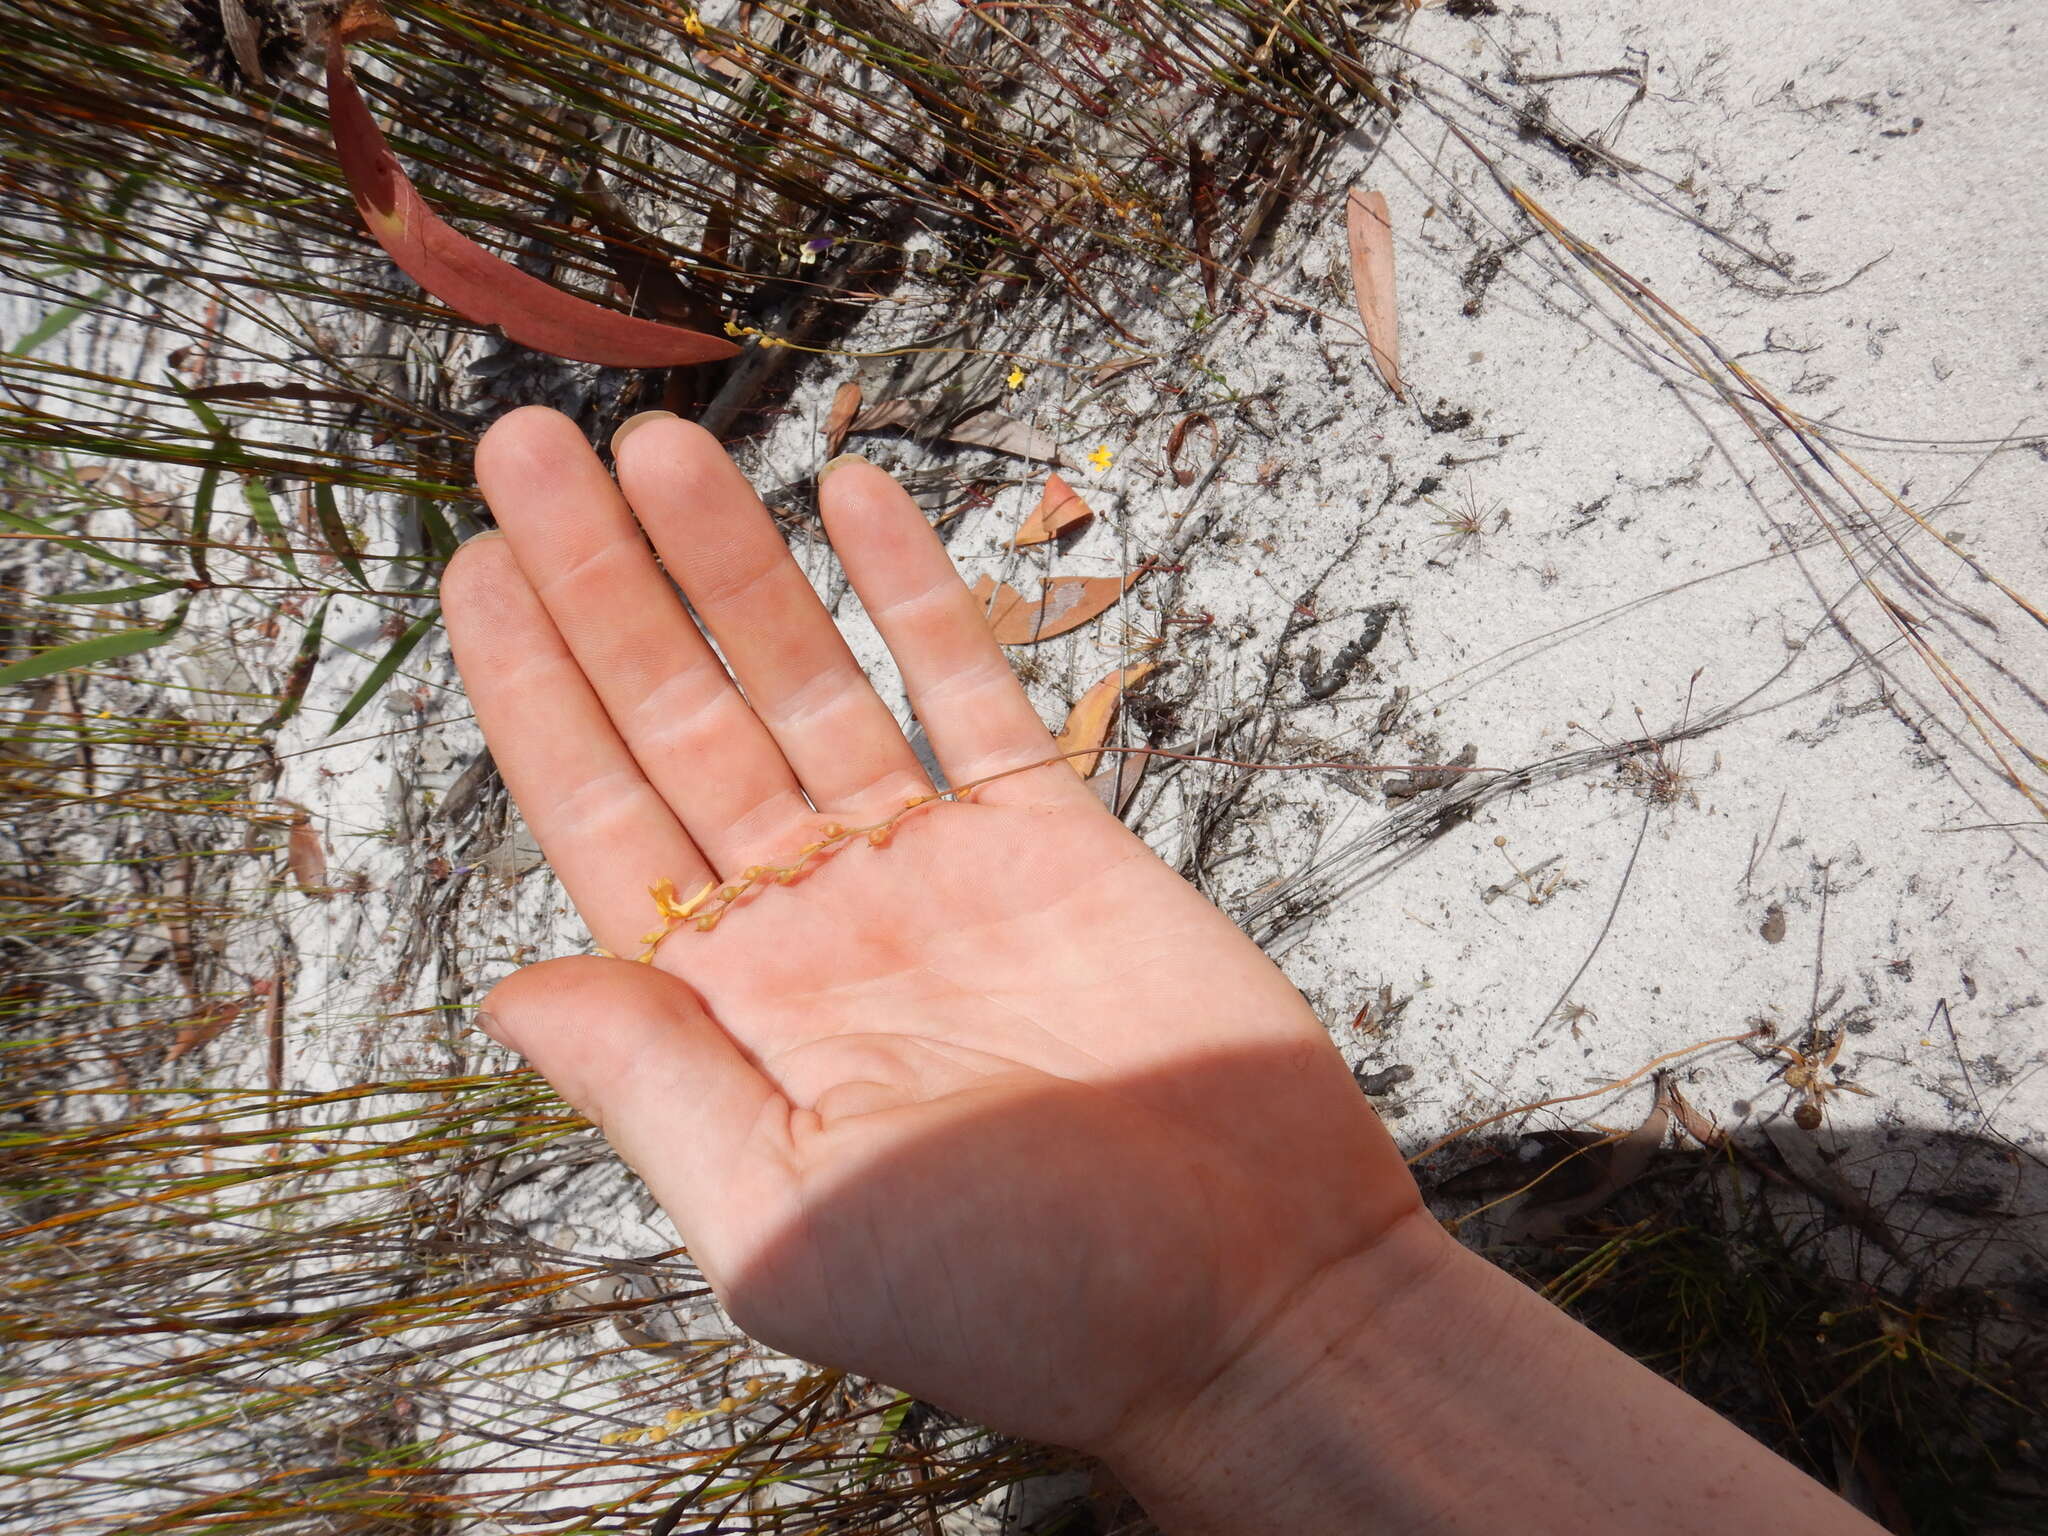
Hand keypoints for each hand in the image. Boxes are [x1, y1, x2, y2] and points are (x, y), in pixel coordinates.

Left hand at [442, 407, 1422, 1453]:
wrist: (1252, 1299)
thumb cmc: (1024, 1299)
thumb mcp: (791, 1221)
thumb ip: (655, 1088)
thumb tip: (504, 986)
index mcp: (739, 1016)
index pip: (603, 823)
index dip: (534, 692)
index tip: (475, 566)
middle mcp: (822, 925)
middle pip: (685, 722)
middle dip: (604, 586)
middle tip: (530, 445)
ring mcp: (939, 871)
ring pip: (813, 683)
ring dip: (733, 565)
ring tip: (659, 448)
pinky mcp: (1059, 841)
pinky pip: (971, 691)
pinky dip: (914, 594)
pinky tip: (852, 499)